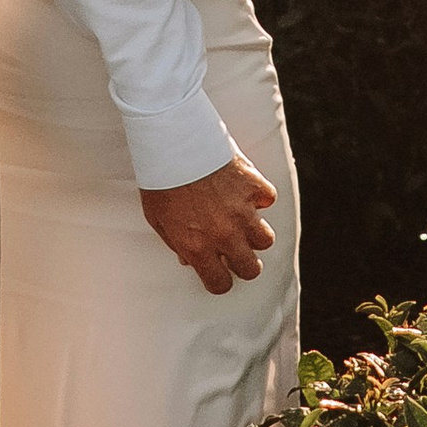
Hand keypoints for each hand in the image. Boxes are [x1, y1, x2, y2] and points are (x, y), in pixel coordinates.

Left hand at [141, 153, 276, 294]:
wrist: (174, 142)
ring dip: (255, 233)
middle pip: (251, 269)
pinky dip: (259, 196)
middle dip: (244, 263)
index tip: (218, 271)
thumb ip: (176, 244)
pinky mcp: (253, 186)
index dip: (220, 280)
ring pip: (265, 239)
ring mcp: (242, 211)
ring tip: (243, 221)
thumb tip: (188, 259)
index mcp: (197, 247)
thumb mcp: (158, 220)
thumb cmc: (161, 179)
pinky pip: (268, 200)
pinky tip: (244, 190)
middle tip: (236, 251)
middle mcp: (223, 234)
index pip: (220, 284)